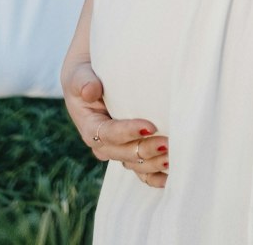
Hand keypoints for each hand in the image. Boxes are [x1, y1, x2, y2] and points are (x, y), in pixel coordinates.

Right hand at [61, 58, 169, 186]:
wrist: (89, 79)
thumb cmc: (85, 75)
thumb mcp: (78, 75)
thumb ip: (82, 81)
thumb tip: (90, 91)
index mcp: (89, 127)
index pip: (108, 134)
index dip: (127, 132)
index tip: (150, 126)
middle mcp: (103, 144)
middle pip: (124, 153)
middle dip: (146, 150)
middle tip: (168, 143)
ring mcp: (118, 149)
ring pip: (135, 164)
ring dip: (154, 163)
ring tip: (174, 157)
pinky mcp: (130, 150)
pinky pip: (141, 169)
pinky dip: (154, 176)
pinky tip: (170, 177)